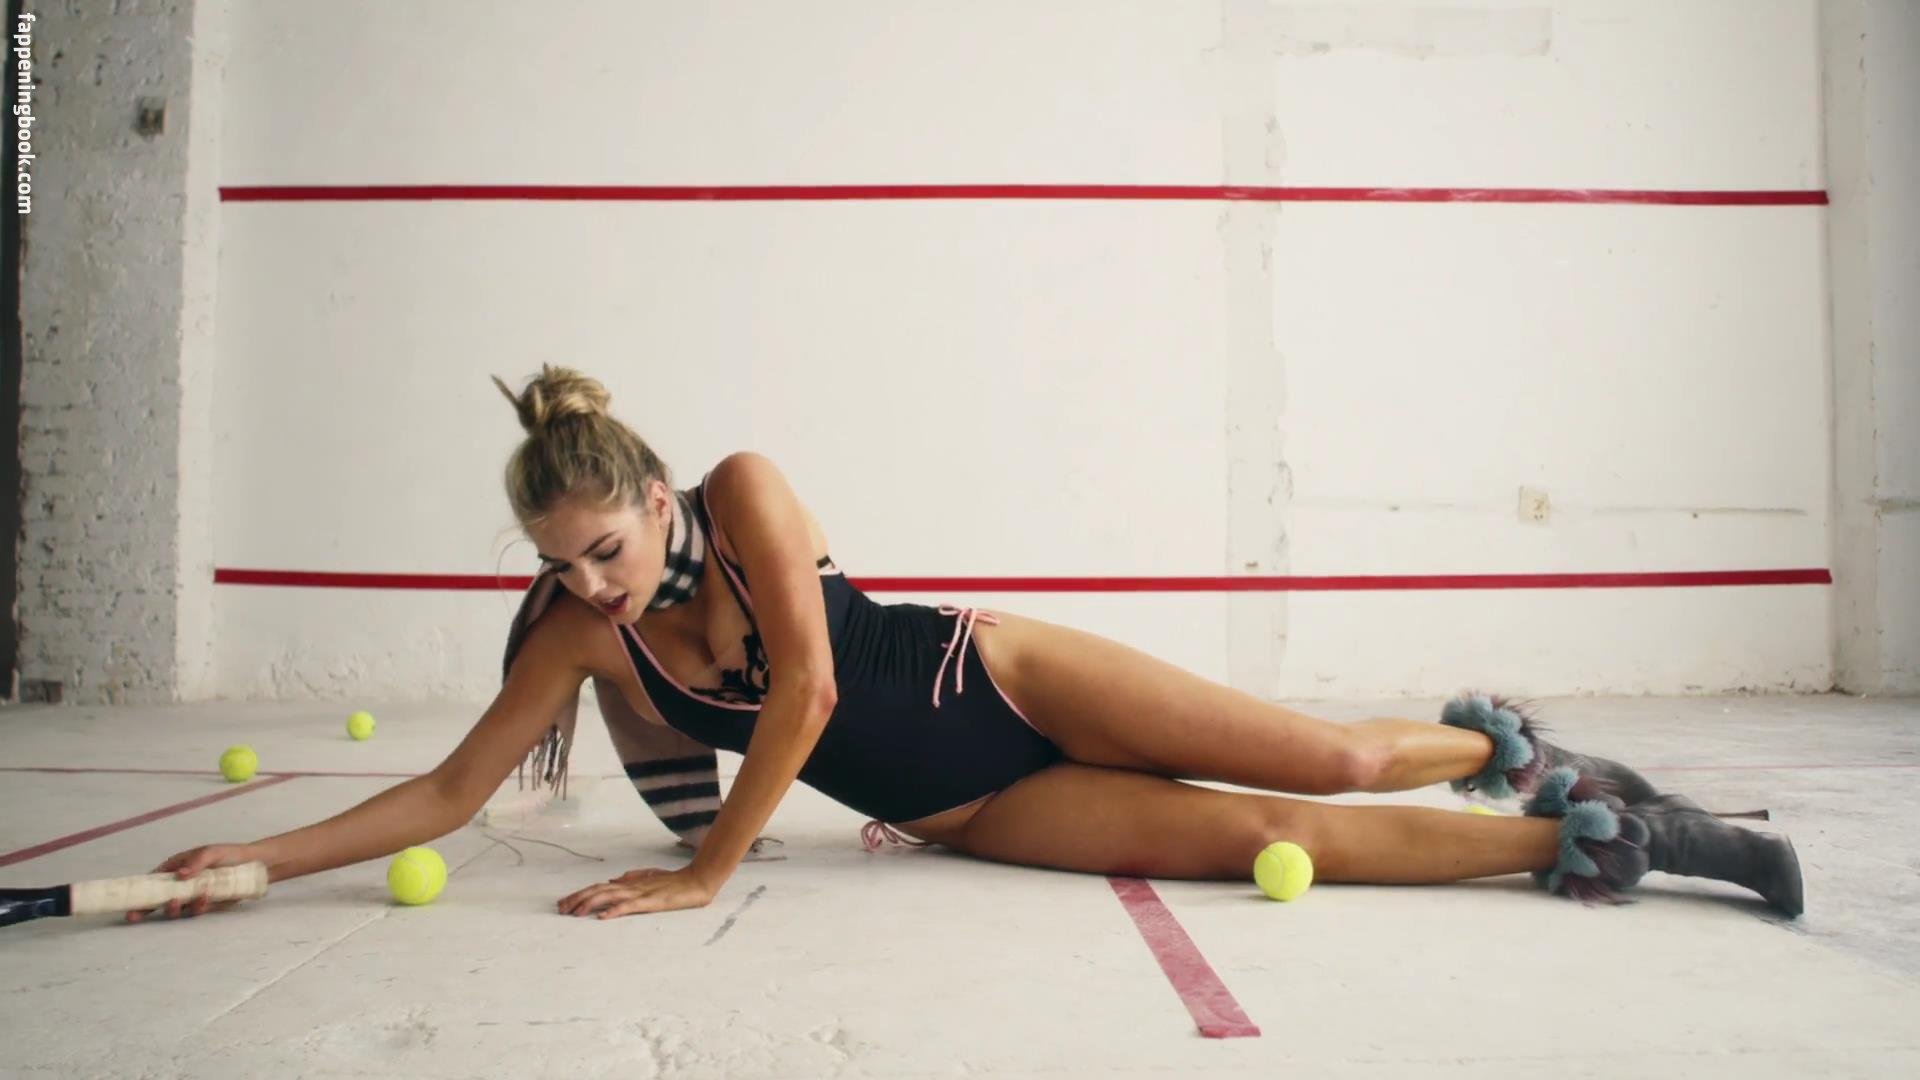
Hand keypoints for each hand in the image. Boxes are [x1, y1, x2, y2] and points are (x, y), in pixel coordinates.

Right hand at [125, 843, 260, 922]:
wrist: (255, 866)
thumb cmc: (229, 854)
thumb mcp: (211, 852)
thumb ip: (196, 862)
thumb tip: (180, 875)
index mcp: (175, 868)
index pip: (151, 881)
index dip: (137, 891)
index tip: (126, 902)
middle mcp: (181, 884)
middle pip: (157, 899)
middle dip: (144, 909)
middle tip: (133, 916)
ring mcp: (192, 896)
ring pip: (175, 908)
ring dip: (171, 908)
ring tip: (175, 901)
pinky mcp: (206, 905)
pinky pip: (196, 910)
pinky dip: (197, 906)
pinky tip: (204, 897)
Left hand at [557, 867, 716, 919]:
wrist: (698, 880)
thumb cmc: (676, 882)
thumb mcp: (651, 878)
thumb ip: (633, 877)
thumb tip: (613, 880)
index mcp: (630, 883)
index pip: (600, 887)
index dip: (581, 894)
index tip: (565, 902)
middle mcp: (631, 886)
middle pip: (598, 890)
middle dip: (578, 899)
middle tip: (561, 909)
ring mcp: (641, 893)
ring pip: (609, 896)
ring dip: (590, 904)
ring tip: (574, 912)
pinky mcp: (651, 902)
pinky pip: (629, 906)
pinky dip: (614, 911)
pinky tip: (602, 917)